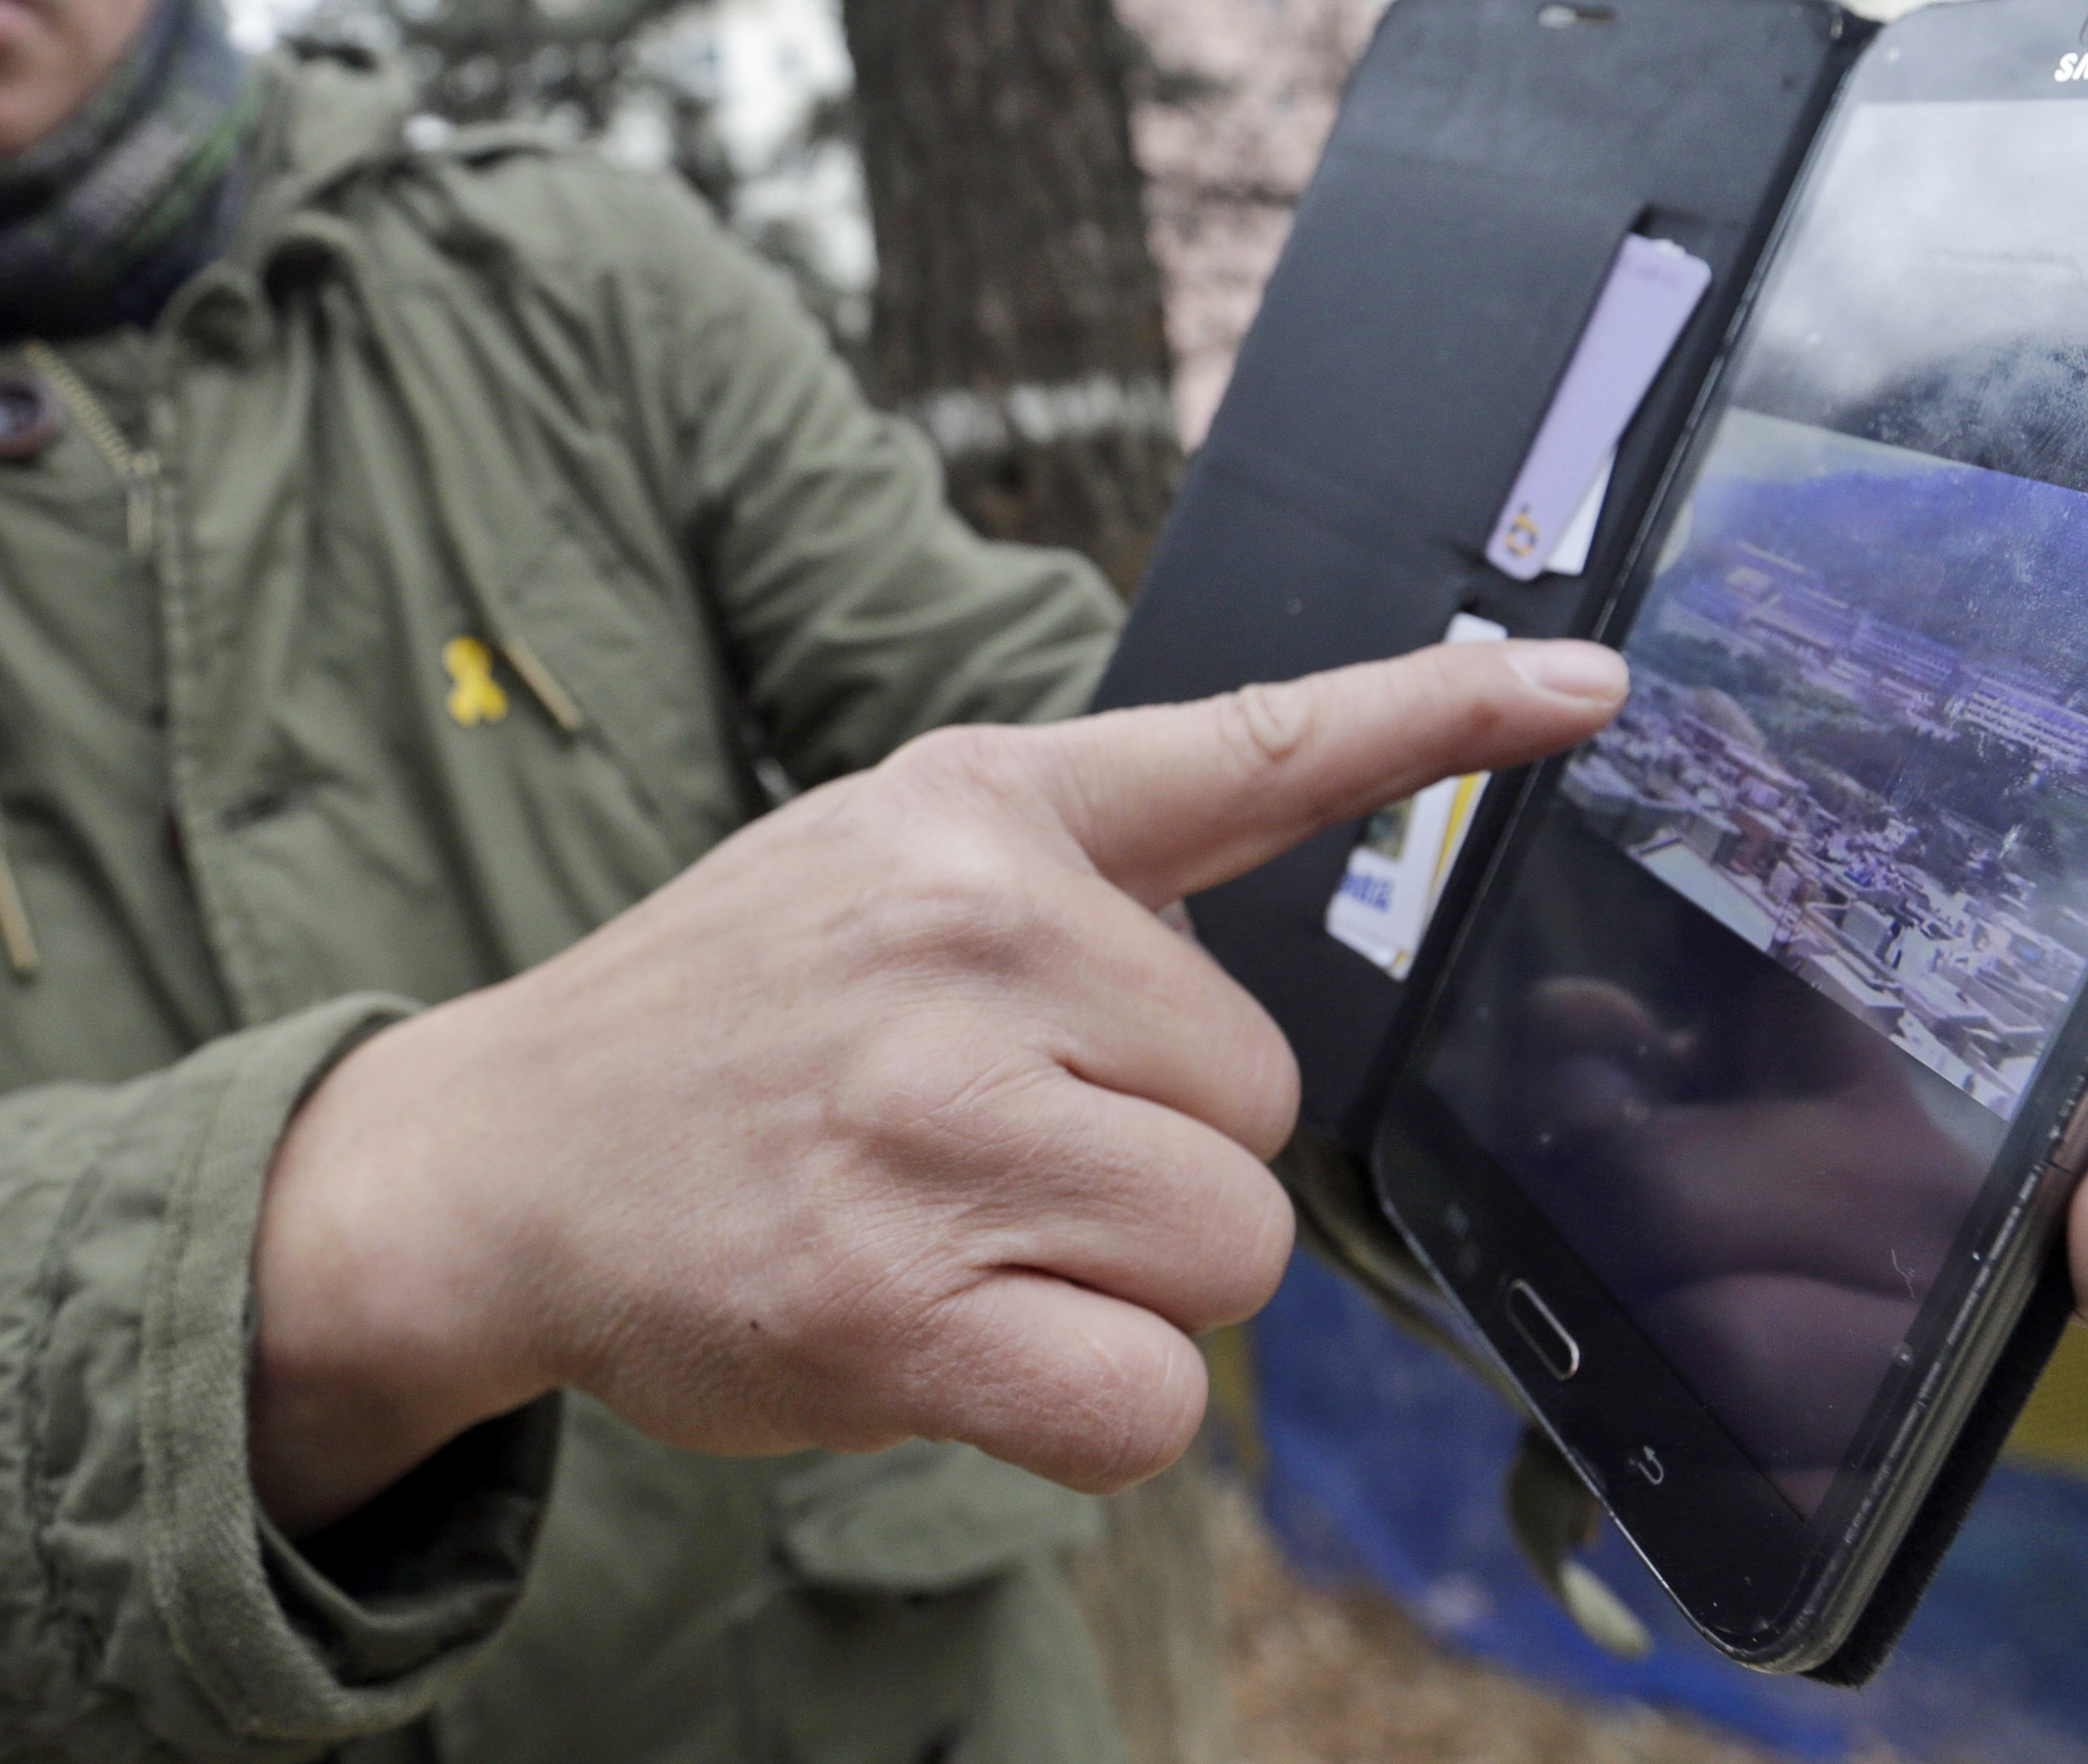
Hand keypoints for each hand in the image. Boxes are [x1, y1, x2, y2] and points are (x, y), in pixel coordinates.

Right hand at [247, 637, 1633, 1529]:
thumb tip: (1264, 980)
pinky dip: (1080, 1403)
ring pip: (1224, 1251)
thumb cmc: (727, 1024)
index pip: (1255, 747)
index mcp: (983, 812)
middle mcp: (971, 936)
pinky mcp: (893, 1300)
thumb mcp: (878, 857)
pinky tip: (955, 1338)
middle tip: (993, 1146)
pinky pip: (1141, 1397)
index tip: (1590, 684)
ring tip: (962, 1234)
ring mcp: (933, 1118)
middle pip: (1265, 1102)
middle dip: (1164, 1153)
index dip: (1439, 713)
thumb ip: (1079, 875)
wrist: (498, 1159)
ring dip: (1123, 1283)